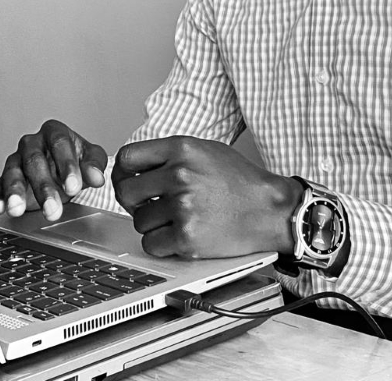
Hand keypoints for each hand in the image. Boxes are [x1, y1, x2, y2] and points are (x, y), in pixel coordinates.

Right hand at [0, 119, 107, 220]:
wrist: (65, 172)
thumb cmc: (77, 160)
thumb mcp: (91, 159)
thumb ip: (94, 165)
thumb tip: (96, 176)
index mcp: (54, 132)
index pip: (59, 143)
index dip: (66, 165)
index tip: (74, 186)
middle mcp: (32, 143)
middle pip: (34, 160)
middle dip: (43, 186)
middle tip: (52, 208)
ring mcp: (17, 159)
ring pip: (13, 172)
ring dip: (15, 192)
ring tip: (18, 209)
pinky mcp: (5, 178)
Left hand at [112, 136, 301, 258]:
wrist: (269, 209)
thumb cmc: (240, 180)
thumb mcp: (206, 150)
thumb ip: (171, 154)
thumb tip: (133, 166)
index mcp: (182, 148)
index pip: (127, 157)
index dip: (122, 172)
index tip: (128, 181)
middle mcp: (180, 174)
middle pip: (126, 191)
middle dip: (134, 201)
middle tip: (149, 205)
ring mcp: (183, 206)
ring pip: (138, 220)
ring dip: (152, 224)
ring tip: (175, 219)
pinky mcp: (187, 236)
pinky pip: (152, 244)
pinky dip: (161, 244)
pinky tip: (179, 235)